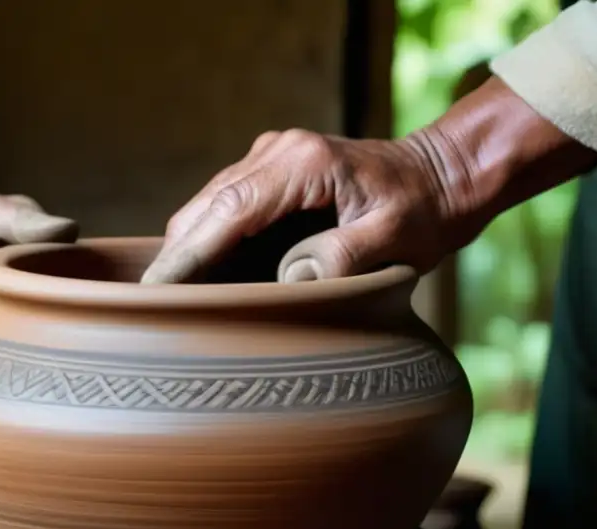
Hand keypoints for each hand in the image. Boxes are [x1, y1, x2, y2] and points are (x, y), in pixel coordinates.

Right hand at [142, 78, 596, 283]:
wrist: (443, 176)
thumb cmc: (424, 211)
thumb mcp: (395, 239)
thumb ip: (343, 258)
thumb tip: (290, 280)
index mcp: (302, 164)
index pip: (226, 210)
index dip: (188, 253)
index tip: (157, 290)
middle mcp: (278, 152)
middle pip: (205, 207)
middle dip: (177, 255)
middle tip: (152, 307)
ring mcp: (272, 157)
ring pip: (209, 206)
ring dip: (190, 248)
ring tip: (172, 298)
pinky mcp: (273, 171)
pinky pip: (226, 206)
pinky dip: (209, 239)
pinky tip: (203, 274)